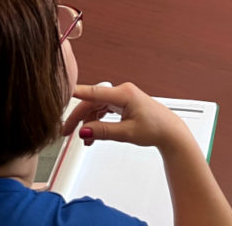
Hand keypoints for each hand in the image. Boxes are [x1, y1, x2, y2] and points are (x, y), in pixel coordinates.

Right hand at [64, 82, 190, 152]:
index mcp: (124, 93)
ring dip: (88, 122)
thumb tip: (84, 131)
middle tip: (66, 132)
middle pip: (92, 101)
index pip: (95, 92)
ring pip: (96, 106)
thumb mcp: (126, 133)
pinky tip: (93, 135)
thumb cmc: (155, 129)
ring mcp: (122, 96)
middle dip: (79, 117)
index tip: (62, 92)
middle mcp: (122, 91)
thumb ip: (103, 131)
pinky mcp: (122, 102)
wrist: (169, 131)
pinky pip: (103, 109)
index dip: (77, 93)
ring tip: (84, 140)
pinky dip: (96, 121)